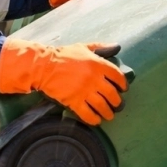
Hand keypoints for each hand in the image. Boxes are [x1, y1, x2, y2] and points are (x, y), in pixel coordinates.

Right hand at [0, 39, 126, 124]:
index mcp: (98, 64)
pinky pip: (87, 114)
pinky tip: (96, 120)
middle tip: (117, 105)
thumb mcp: (83, 47)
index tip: (123, 89)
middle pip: (112, 94)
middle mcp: (94, 79)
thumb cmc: (64, 55)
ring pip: (102, 106)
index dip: (123, 84)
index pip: (117, 76)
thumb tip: (116, 46)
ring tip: (109, 115)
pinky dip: (94, 119)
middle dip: (117, 102)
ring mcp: (84, 91)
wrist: (43, 66)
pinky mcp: (73, 101)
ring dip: (108, 113)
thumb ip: (101, 47)